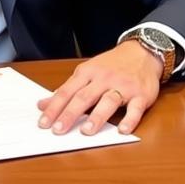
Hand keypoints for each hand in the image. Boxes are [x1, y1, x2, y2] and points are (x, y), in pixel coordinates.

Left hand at [37, 40, 162, 135]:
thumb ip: (67, 90)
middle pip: (84, 97)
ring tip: (86, 131)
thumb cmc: (111, 65)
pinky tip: (122, 131)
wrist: (141, 52)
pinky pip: (135, 108)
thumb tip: (43, 105)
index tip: (43, 122)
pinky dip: (129, 120)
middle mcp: (103, 79)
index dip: (54, 107)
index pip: (66, 91)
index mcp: (87, 73)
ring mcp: (123, 86)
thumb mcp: (86, 72)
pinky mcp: (141, 95)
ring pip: (108, 101)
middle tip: (58, 130)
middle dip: (70, 114)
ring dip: (97, 116)